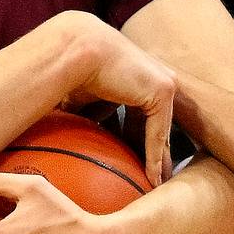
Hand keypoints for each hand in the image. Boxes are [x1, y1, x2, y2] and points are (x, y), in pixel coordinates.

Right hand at [54, 13, 174, 185]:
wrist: (75, 49)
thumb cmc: (71, 71)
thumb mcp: (84, 101)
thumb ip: (89, 116)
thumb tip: (72, 141)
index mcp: (137, 78)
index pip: (142, 114)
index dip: (139, 141)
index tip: (135, 162)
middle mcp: (153, 77)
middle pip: (157, 125)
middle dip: (156, 153)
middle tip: (153, 177)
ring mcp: (161, 83)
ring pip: (160, 132)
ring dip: (159, 160)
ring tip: (156, 183)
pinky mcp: (162, 90)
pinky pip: (158, 132)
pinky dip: (155, 157)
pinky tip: (153, 179)